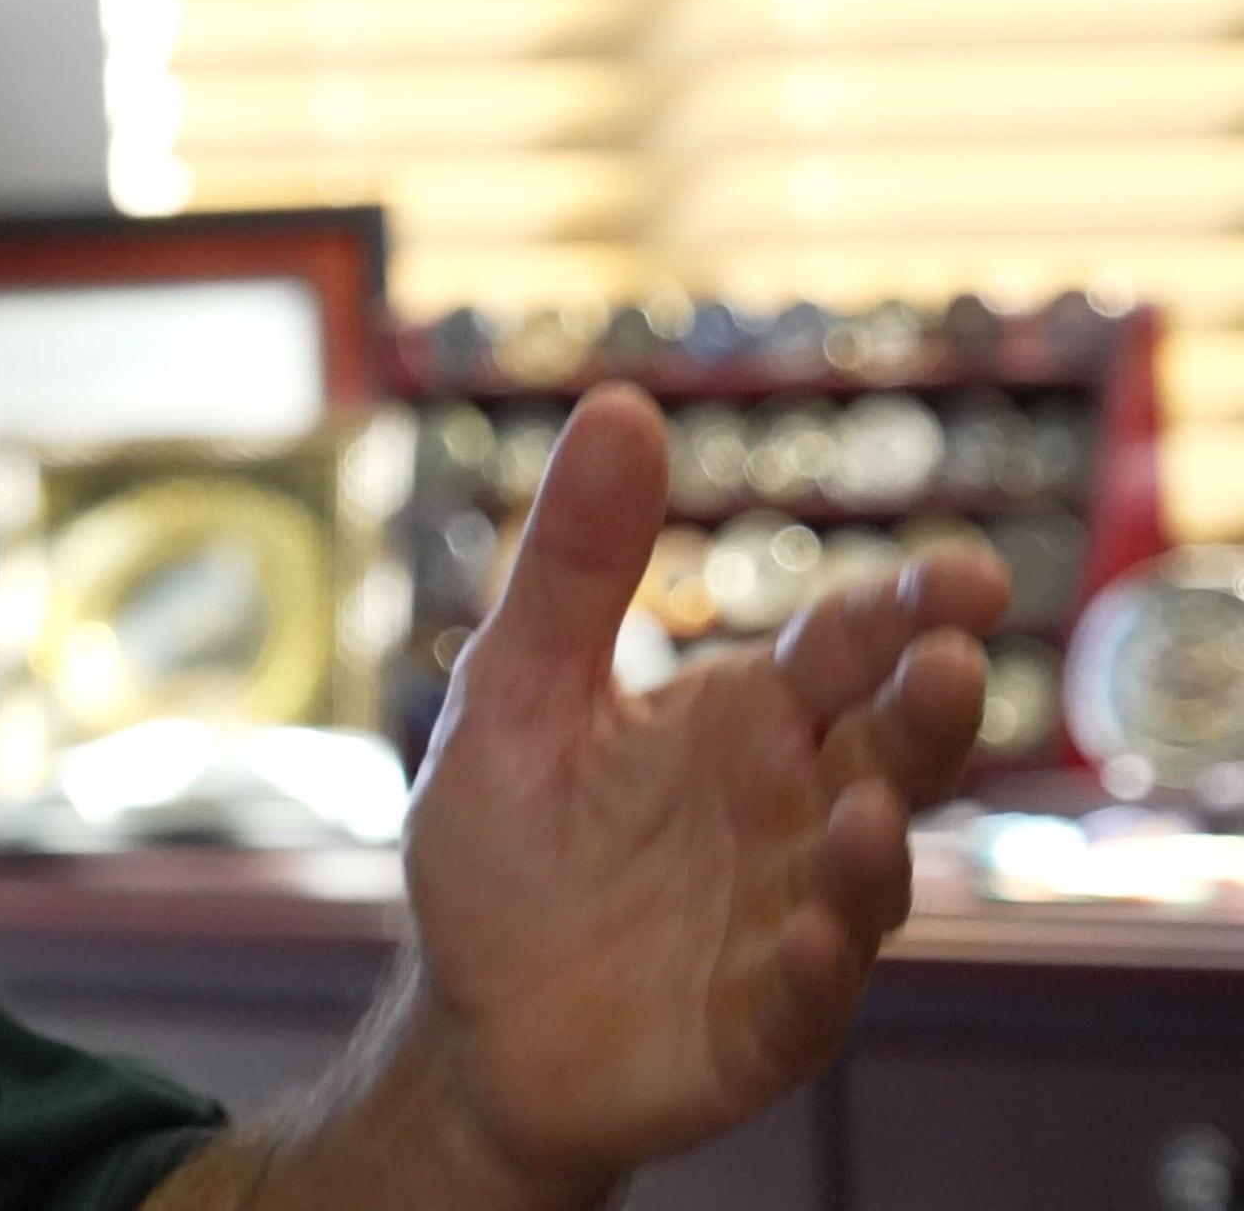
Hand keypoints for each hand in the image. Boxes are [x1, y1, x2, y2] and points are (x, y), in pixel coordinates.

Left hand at [397, 383, 1006, 1194]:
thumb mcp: (515, 689)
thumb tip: (621, 403)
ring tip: (865, 807)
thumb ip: (575, 564)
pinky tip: (815, 937)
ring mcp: (787, 923)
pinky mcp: (758, 1026)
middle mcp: (792, 814)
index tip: (964, 573)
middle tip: (955, 659)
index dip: (905, 609)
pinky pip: (806, 998)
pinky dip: (816, 968)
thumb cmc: (507, 844)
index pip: (847, 650)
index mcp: (748, 721)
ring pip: (865, 879)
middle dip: (931, 711)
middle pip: (888, 753)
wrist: (467, 1020)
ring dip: (873, 847)